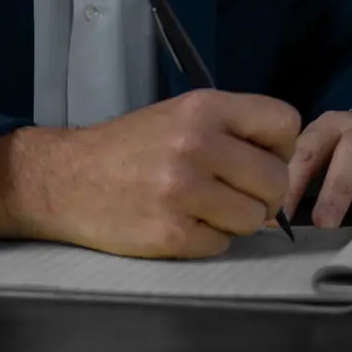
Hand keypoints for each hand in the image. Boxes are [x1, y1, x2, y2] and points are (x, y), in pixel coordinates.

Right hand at [40, 89, 301, 258]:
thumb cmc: (128, 147)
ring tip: (200, 206)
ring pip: (255, 219)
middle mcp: (196, 143)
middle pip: (276, 179)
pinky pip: (222, 245)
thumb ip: (231, 129)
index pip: (285, 122)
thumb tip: (284, 164)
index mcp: (202, 107)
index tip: (256, 157)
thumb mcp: (179, 114)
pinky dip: (205, 239)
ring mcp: (183, 189)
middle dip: (261, 193)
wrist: (67, 178)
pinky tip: (177, 221)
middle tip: (230, 192)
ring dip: (234, 220)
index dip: (278, 146)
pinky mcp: (171, 231)